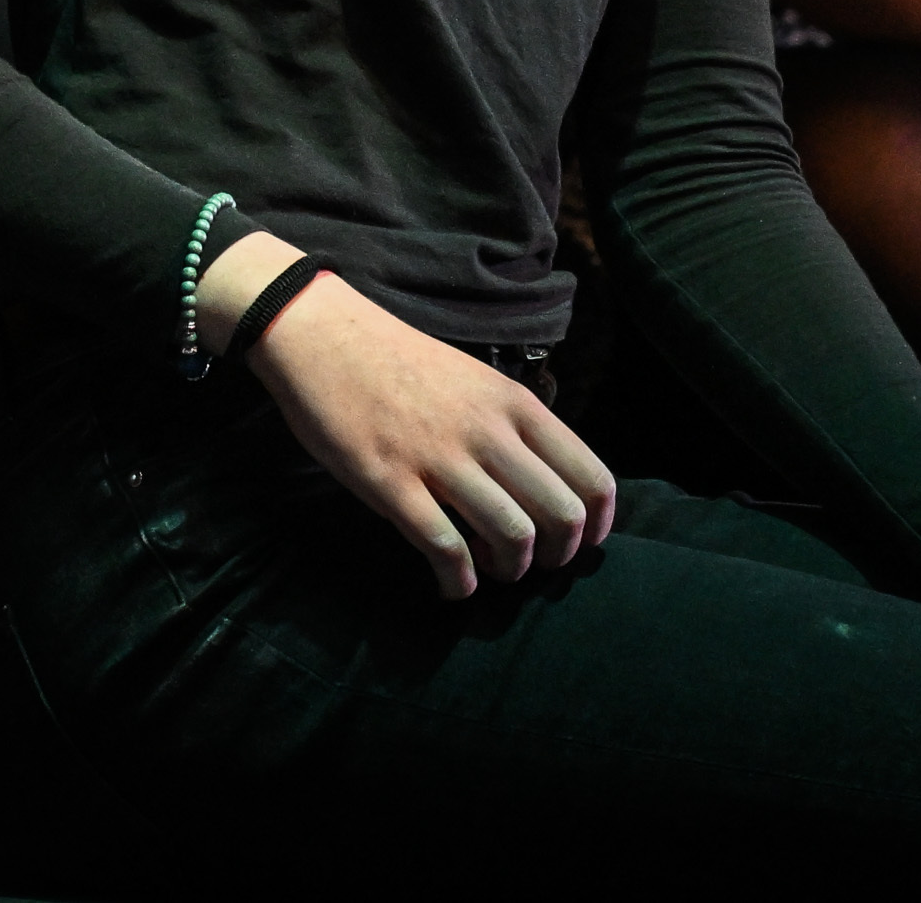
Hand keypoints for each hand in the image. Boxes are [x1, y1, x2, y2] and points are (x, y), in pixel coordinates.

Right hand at [208, 233, 616, 600]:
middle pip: (561, 515)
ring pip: (512, 535)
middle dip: (556, 557)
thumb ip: (514, 426)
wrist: (324, 335)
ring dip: (509, 570)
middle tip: (533, 565)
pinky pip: (445, 547)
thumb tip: (547, 486)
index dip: (597, 527)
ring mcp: (440, 456)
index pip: (591, 476)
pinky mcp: (391, 481)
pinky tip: (452, 585)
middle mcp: (488, 430)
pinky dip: (458, 580)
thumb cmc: (401, 361)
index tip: (581, 546)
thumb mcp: (477, 380)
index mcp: (516, 404)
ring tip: (490, 571)